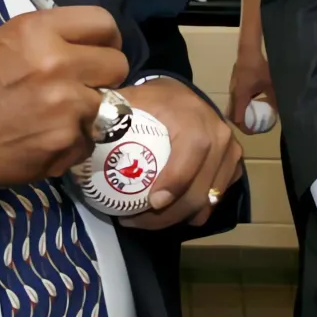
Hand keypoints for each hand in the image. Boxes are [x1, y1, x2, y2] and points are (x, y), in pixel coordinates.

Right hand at [0, 7, 130, 193]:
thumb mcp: (4, 41)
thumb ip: (49, 37)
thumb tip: (85, 46)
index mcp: (39, 31)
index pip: (104, 23)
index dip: (106, 39)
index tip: (101, 50)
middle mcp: (59, 64)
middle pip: (118, 65)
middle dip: (103, 76)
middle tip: (81, 86)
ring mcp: (67, 107)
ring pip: (108, 106)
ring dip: (87, 112)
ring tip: (55, 117)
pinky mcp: (66, 144)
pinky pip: (88, 140)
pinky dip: (71, 142)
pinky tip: (43, 140)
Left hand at [120, 77, 243, 229]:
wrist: (183, 96)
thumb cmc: (154, 101)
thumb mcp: (132, 98)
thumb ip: (110, 114)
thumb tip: (81, 134)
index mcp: (195, 118)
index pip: (191, 153)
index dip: (175, 181)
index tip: (151, 203)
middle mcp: (220, 136)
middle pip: (200, 189)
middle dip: (167, 215)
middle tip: (133, 221)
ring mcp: (231, 154)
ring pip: (208, 201)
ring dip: (177, 218)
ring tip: (145, 220)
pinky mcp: (234, 167)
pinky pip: (215, 200)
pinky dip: (192, 211)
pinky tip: (168, 212)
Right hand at [226, 46, 276, 132]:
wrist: (248, 51)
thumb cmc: (259, 67)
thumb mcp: (271, 85)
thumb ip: (274, 100)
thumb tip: (278, 113)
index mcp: (240, 97)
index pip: (237, 119)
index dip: (244, 128)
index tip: (254, 131)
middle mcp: (234, 95)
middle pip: (232, 115)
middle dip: (242, 123)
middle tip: (254, 126)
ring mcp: (232, 89)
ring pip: (234, 107)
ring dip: (242, 113)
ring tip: (254, 116)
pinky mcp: (234, 85)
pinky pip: (236, 99)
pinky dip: (243, 105)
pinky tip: (254, 101)